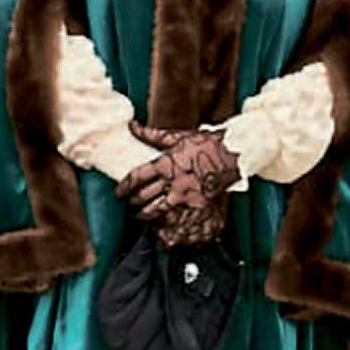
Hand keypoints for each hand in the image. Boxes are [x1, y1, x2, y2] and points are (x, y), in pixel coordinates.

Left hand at [117, 123, 239, 246]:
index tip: (119, 192)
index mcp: (165, 163)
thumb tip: (132, 126)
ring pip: (156, 210)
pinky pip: (176, 217)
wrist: (229, 154)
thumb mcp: (176, 137)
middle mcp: (172, 180)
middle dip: (133, 201)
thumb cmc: (203, 143)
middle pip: (144, 196)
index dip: (124, 187)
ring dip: (144, 214)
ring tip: (140, 215)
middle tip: (129, 203)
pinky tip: (159, 223)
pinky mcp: (196, 204)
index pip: (137, 177)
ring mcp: (184, 194)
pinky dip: (165, 222)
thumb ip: (151, 135)